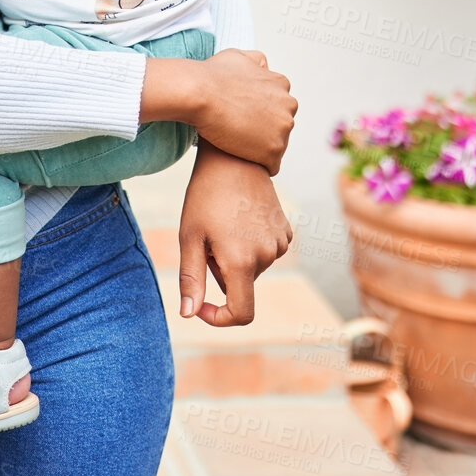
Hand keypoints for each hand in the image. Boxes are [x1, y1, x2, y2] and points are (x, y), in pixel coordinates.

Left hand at [178, 147, 293, 325]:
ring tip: (223, 224)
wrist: (234, 157)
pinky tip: (240, 218)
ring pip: (252, 268)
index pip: (241, 313)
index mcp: (241, 261)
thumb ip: (191, 278)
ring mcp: (280, 244)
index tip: (201, 305)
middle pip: (240, 285)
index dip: (219, 317)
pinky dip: (250, 245)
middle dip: (220, 271)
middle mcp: (267, 256)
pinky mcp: (287, 232)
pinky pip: (265, 252)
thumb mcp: (190, 237)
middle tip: (207, 238)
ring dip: (235, 257)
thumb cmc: (205, 196)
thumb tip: (188, 313)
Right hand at [183, 49, 295, 173]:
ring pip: (276, 145)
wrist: (198, 94)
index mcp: (281, 85)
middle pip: (280, 125)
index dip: (258, 112)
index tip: (241, 115)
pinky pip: (271, 164)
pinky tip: (240, 158)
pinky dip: (258, 163)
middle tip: (236, 131)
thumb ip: (255, 61)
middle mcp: (288, 106)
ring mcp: (282, 130)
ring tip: (236, 146)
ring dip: (259, 147)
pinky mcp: (273, 151)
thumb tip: (263, 65)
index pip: (277, 105)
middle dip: (263, 129)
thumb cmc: (211, 76)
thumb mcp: (238, 56)